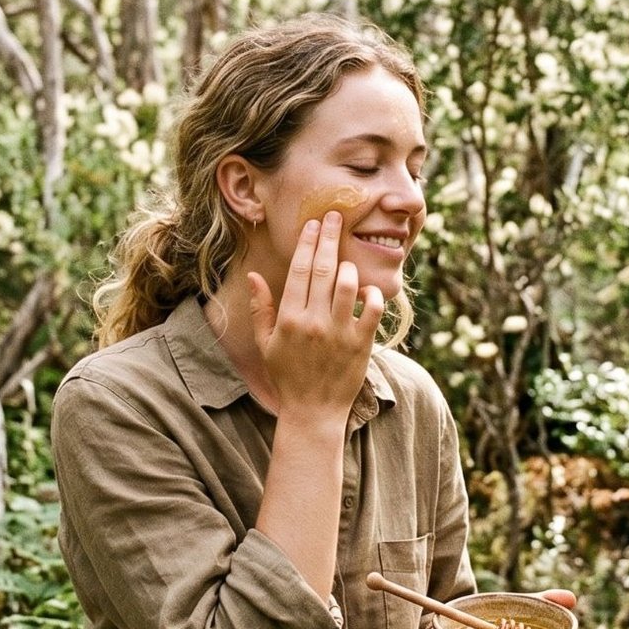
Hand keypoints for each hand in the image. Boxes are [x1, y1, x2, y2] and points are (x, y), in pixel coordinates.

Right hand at [248, 212, 384, 421]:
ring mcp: (339, 332)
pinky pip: (373, 308)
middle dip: (330, 238)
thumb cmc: (288, 376)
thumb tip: (254, 275)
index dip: (308, 243)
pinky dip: (374, 294)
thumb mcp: (266, 344)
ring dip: (349, 267)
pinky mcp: (362, 344)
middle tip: (337, 217)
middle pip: (324, 269)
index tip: (314, 223)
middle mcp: (313, 322)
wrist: (313, 412)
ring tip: (348, 260)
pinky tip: (368, 289)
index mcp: (288, 318)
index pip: (299, 270)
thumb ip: (260, 309)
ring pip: (348, 284)